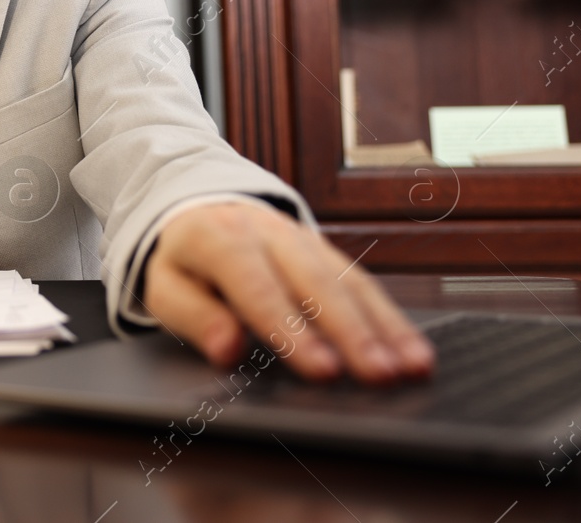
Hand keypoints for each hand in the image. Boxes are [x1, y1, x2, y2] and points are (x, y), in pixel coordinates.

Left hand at [141, 201, 434, 383]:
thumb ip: (193, 317)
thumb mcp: (166, 285)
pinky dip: (391, 319)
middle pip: (314, 282)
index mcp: (218, 238)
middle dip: (350, 331)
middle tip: (379, 374)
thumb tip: (226, 349)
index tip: (322, 370)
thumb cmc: (185, 261)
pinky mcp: (328, 252)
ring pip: (349, 281)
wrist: (202, 206)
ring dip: (383, 327)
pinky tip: (415, 351)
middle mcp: (268, 232)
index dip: (291, 329)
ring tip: (411, 368)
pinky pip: (363, 284)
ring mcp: (304, 239)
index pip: (257, 286)